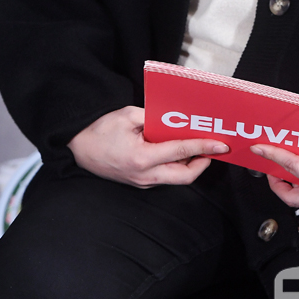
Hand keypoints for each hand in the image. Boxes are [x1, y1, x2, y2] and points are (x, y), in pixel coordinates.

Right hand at [68, 105, 229, 187]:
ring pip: (176, 179)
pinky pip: (165, 177)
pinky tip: (181, 152)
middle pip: (185, 176)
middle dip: (204, 162)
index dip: (204, 147)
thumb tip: (177, 120)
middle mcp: (144, 175)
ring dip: (191, 165)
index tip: (221, 145)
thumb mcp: (128, 115)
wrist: (77, 148)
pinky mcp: (139, 183)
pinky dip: (177, 166)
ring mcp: (141, 182)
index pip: (181, 152)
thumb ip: (154, 118)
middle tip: (214, 148)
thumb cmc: (100, 129)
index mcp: (142, 157)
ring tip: (201, 148)